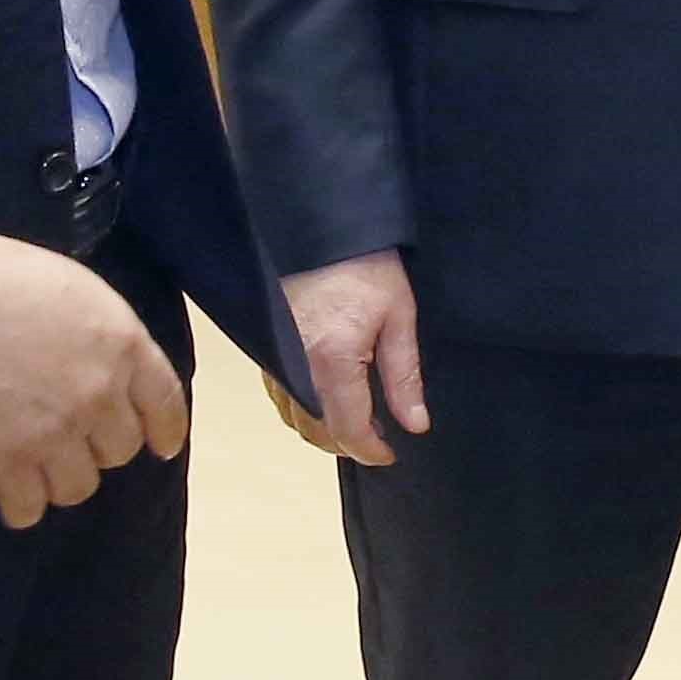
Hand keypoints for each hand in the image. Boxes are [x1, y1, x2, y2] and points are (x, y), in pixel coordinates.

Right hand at [0, 231, 187, 528]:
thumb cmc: (4, 278)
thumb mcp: (79, 291)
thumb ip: (107, 337)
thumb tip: (114, 369)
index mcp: (123, 345)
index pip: (166, 403)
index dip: (166, 431)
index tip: (161, 446)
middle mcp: (99, 394)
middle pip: (120, 450)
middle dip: (99, 446)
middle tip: (71, 434)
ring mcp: (55, 431)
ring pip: (80, 487)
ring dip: (62, 478)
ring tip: (40, 463)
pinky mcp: (5, 458)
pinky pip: (28, 508)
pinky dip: (22, 505)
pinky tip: (13, 492)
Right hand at [282, 250, 430, 466]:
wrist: (319, 225)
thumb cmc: (365, 265)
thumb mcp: (399, 316)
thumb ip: (404, 377)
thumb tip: (415, 424)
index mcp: (332, 361)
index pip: (348, 429)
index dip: (370, 451)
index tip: (390, 455)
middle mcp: (295, 367)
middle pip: (315, 430)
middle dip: (346, 444)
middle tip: (377, 438)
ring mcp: (275, 358)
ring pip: (292, 417)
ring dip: (321, 429)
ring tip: (356, 419)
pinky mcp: (265, 346)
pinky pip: (278, 394)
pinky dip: (300, 408)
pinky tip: (326, 397)